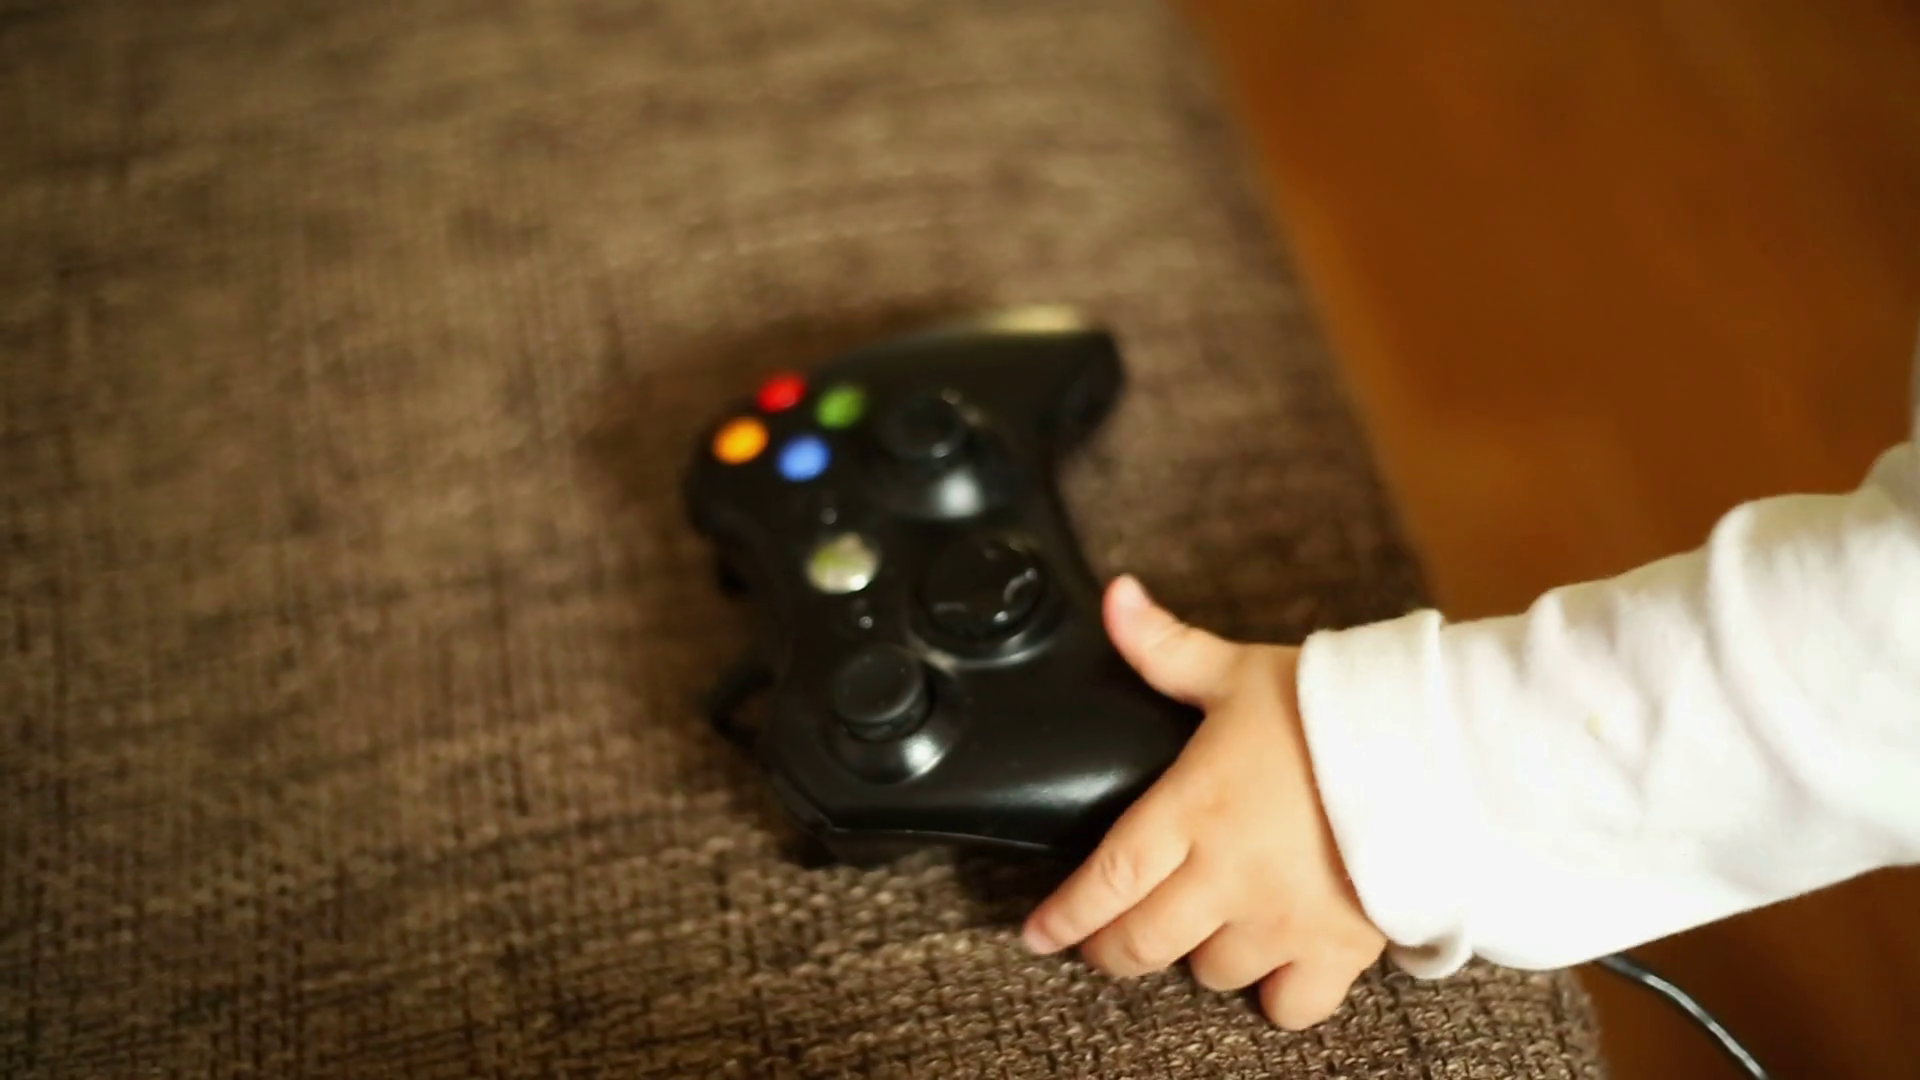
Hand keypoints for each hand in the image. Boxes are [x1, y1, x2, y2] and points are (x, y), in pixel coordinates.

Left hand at [1020, 575, 1386, 1028]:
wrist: (1442, 750)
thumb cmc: (1337, 708)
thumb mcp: (1240, 672)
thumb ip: (1167, 648)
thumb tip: (1114, 599)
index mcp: (1193, 808)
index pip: (1105, 879)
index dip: (1064, 917)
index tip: (1036, 936)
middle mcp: (1227, 876)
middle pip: (1142, 942)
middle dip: (1114, 948)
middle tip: (1106, 942)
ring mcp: (1282, 921)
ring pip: (1211, 972)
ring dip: (1197, 956)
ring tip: (1202, 929)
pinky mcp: (1338, 950)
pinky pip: (1288, 1005)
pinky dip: (1274, 995)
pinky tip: (1271, 966)